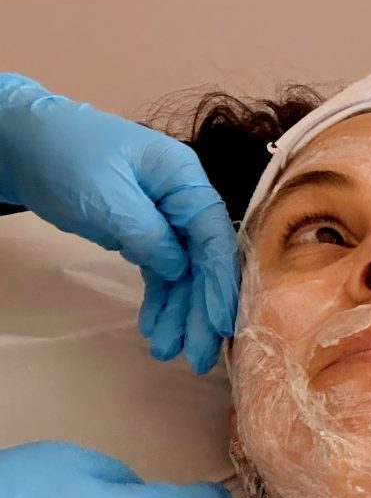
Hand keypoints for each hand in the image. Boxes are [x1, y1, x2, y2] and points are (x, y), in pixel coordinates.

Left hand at [0, 73, 239, 374]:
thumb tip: (179, 269)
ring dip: (179, 313)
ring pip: (184, 272)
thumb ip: (150, 237)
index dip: (221, 283)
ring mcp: (167, 217)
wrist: (23, 140)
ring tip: (166, 351)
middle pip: (204, 261)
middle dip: (201, 310)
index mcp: (185, 179)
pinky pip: (161, 271)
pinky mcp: (145, 233)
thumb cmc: (65, 159)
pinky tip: (153, 328)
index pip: (214, 237)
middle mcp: (184, 199)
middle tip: (198, 357)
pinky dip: (159, 300)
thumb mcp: (108, 199)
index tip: (221, 325)